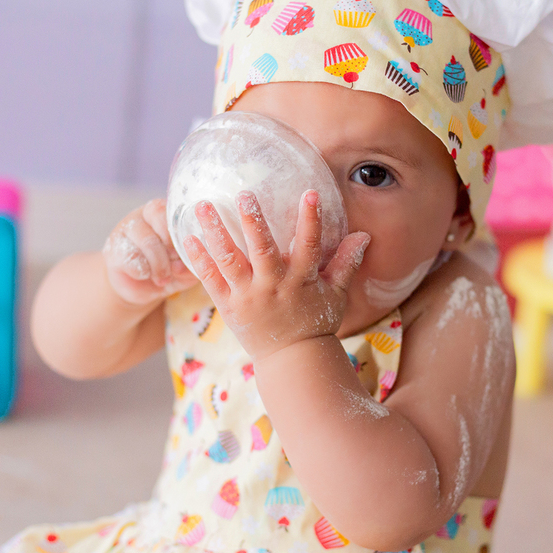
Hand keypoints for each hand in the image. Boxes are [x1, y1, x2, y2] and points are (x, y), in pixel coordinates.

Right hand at [102, 199, 198, 304]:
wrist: (141, 289)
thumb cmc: (168, 273)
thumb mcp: (185, 271)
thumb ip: (190, 266)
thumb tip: (185, 265)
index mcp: (167, 214)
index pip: (175, 209)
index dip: (182, 232)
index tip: (187, 252)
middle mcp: (144, 215)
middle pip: (158, 214)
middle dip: (171, 243)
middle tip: (175, 264)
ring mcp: (125, 230)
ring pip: (147, 239)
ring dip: (159, 264)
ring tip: (163, 279)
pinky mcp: (112, 250)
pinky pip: (131, 258)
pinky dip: (142, 272)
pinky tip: (145, 276)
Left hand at [182, 190, 369, 359]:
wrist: (292, 359)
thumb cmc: (316, 322)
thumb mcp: (336, 293)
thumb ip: (346, 262)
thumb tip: (364, 235)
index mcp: (301, 280)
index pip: (309, 245)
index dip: (310, 219)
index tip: (310, 193)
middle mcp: (273, 287)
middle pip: (262, 250)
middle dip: (253, 221)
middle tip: (243, 193)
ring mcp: (248, 297)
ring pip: (229, 260)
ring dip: (216, 232)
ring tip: (202, 206)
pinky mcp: (229, 306)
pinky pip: (211, 279)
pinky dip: (199, 258)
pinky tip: (188, 236)